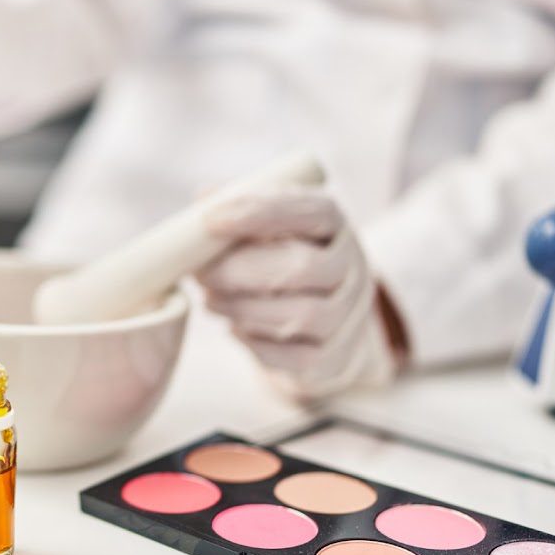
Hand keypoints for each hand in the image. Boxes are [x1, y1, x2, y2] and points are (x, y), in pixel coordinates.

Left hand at [196, 187, 402, 398]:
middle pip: (304, 268)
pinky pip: (294, 357)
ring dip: (243, 308)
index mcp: (335, 227)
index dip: (261, 212)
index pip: (312, 211)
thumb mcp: (268, 227)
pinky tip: (234, 328)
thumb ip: (239, 206)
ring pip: (299, 315)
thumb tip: (204, 197)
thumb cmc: (284, 261)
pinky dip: (256, 343)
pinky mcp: (335, 357)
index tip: (211, 219)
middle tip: (202, 273)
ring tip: (211, 300)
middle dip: (241, 271)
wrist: (325, 324)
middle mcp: (352, 269)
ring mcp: (349, 316)